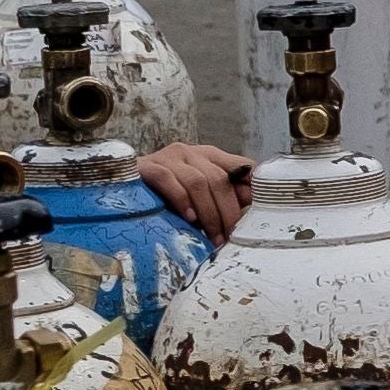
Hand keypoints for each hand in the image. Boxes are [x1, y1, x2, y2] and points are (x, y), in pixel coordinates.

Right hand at [137, 141, 253, 235]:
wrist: (125, 186)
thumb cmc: (167, 193)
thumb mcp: (199, 193)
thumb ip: (224, 195)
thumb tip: (251, 203)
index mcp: (209, 156)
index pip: (239, 165)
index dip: (254, 184)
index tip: (264, 205)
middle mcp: (191, 152)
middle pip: (219, 180)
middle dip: (227, 211)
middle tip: (230, 237)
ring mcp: (168, 157)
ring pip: (197, 182)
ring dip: (208, 213)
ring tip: (212, 236)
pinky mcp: (148, 166)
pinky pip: (168, 181)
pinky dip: (182, 200)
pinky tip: (189, 218)